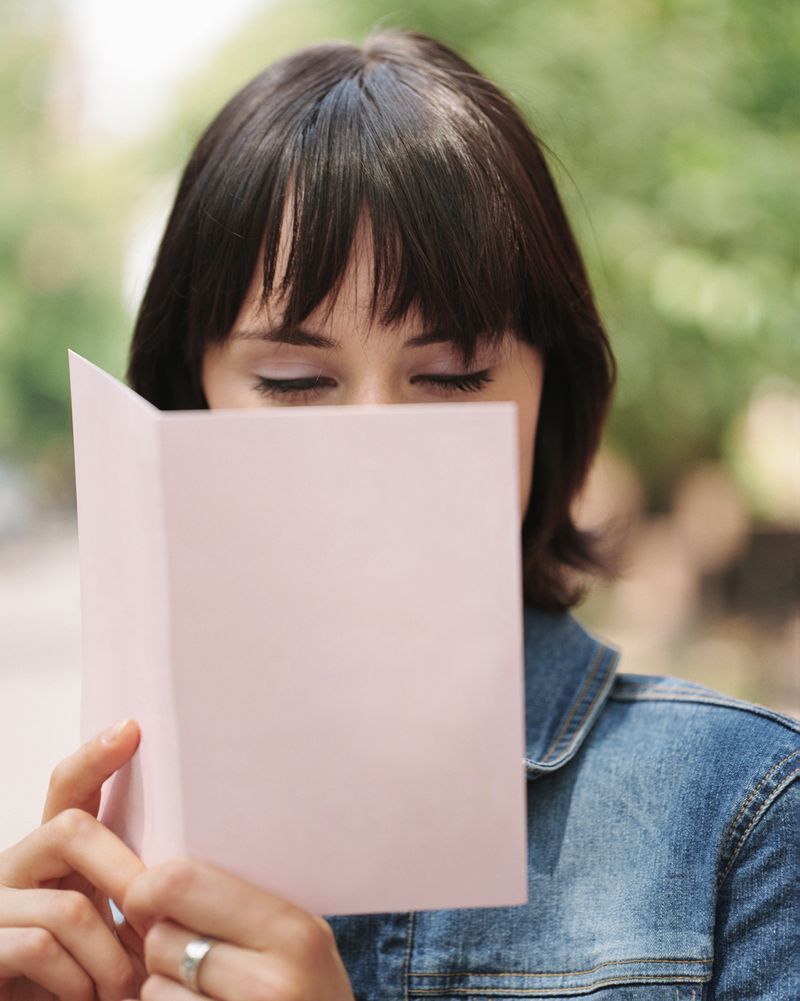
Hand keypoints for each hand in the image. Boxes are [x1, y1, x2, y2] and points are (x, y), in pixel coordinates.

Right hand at [0, 719, 146, 999]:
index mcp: (50, 854)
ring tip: (126, 989)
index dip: (96, 757)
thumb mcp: (105, 923)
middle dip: (125, 874)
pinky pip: (40, 948)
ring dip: (110, 957)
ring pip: (69, 906)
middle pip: (71, 830)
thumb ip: (127, 891)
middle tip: (155, 920)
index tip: (131, 729)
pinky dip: (77, 982)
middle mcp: (15, 867)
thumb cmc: (75, 974)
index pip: (67, 788)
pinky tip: (86, 999)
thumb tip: (185, 875)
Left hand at [123, 859, 355, 1000]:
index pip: (184, 883)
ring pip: (154, 985)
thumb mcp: (304, 938)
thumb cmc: (312, 991)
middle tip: (178, 946)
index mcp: (293, 930)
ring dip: (163, 984)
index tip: (149, 898)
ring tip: (200, 986)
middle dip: (157, 941)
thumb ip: (248, 904)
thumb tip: (161, 872)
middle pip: (161, 937)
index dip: (149, 888)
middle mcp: (272, 981)